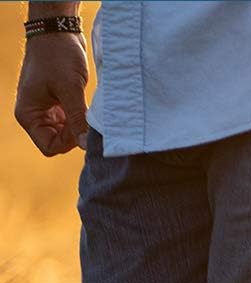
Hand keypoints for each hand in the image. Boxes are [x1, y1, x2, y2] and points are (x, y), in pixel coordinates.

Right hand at [13, 31, 88, 156]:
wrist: (58, 31)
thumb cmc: (57, 55)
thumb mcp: (70, 88)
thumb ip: (77, 119)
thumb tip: (87, 146)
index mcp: (28, 114)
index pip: (49, 147)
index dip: (68, 142)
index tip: (81, 127)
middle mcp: (34, 115)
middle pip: (59, 143)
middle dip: (74, 136)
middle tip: (85, 117)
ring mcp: (46, 111)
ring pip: (67, 135)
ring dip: (79, 127)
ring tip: (85, 108)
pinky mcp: (58, 105)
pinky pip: (71, 123)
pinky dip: (80, 120)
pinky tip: (86, 107)